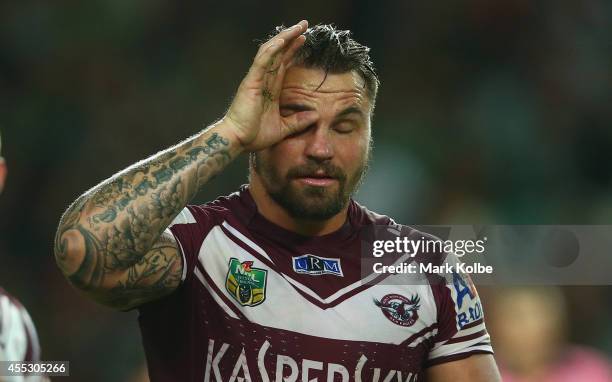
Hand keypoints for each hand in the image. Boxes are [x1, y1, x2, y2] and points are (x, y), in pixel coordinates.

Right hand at [224, 20, 318, 150]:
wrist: (238, 141)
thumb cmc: (255, 135)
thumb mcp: (283, 128)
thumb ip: (298, 121)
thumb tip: (315, 116)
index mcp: (270, 89)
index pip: (283, 63)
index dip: (293, 50)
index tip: (305, 39)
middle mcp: (263, 80)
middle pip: (279, 52)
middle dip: (291, 37)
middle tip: (304, 24)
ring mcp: (256, 79)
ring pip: (271, 51)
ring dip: (285, 38)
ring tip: (299, 27)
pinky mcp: (251, 82)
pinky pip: (262, 61)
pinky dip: (272, 50)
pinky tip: (283, 40)